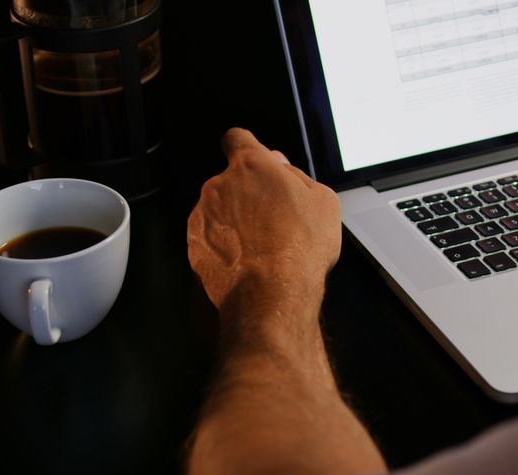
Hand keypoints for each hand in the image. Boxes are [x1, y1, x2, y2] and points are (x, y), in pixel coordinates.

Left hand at [187, 128, 341, 307]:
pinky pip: (209, 236)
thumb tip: (282, 168)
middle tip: (272, 217)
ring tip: (262, 244)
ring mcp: (202, 215)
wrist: (272, 293)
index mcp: (251, 166)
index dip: (247, 149)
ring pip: (219, 209)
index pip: (237, 139)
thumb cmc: (299, 248)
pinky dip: (224, 244)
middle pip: (231, 179)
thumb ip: (297, 175)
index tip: (254, 162)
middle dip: (247, 193)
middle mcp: (220, 185)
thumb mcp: (323, 201)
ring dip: (234, 220)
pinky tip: (247, 258)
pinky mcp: (194, 244)